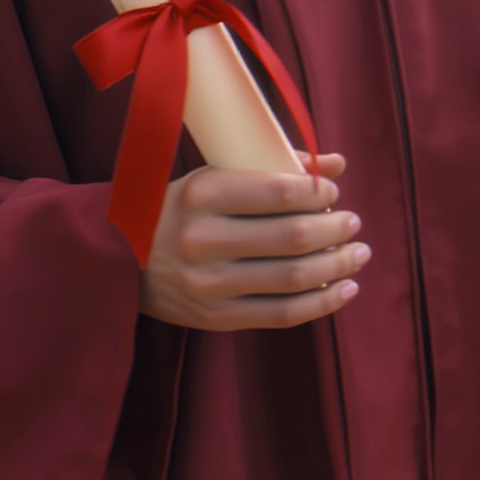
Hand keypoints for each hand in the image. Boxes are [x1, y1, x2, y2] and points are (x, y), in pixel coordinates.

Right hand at [140, 154, 365, 329]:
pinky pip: (283, 314)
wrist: (121, 263)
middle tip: (353, 221)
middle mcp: (203, 239)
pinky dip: (323, 302)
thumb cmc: (179, 211)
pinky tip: (346, 287)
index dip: (319, 191)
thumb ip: (274, 168)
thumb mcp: (214, 178)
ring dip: (338, 264)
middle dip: (336, 228)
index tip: (332, 191)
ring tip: (358, 252)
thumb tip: (336, 162)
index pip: (280, 191)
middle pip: (293, 236)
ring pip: (294, 277)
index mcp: (202, 193)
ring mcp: (209, 284)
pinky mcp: (216, 317)